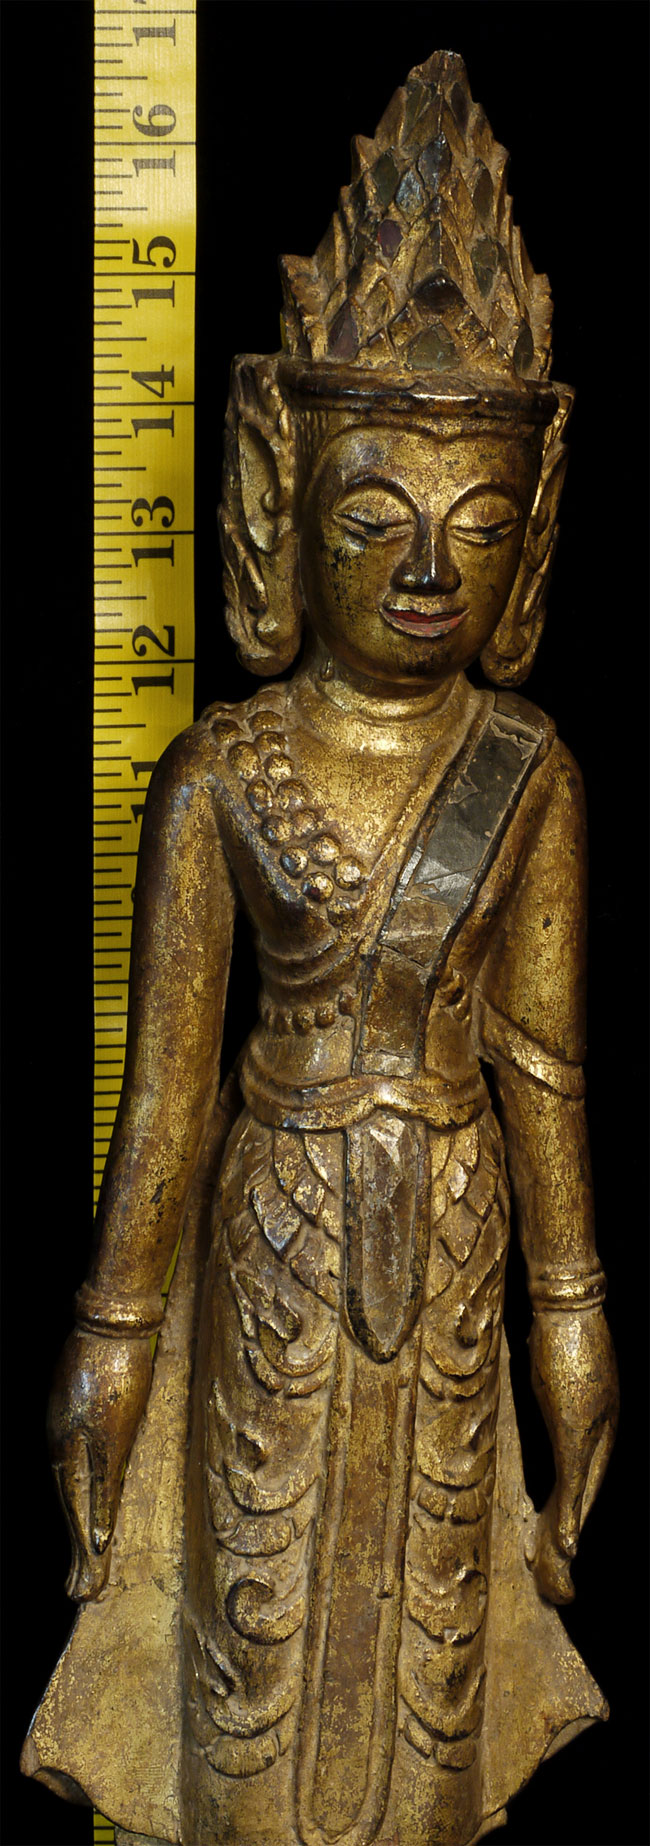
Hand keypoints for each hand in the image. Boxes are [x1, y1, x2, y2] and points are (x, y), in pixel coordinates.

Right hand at [47, 1327, 152, 1600]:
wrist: (111, 1320)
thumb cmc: (122, 1371)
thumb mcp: (114, 1434)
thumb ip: (102, 1485)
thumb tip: (97, 1538)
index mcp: (75, 1455)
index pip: (81, 1520)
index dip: (86, 1557)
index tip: (85, 1594)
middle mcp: (63, 1445)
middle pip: (72, 1509)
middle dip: (79, 1553)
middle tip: (81, 1594)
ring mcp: (64, 1426)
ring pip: (70, 1487)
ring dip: (79, 1527)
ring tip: (84, 1564)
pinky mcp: (69, 1408)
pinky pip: (70, 1463)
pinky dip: (77, 1492)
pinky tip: (82, 1499)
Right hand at [526, 1307, 617, 1604]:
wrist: (569, 1303)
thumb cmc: (566, 1328)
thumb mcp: (559, 1370)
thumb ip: (555, 1391)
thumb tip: (543, 1396)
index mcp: (596, 1422)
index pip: (588, 1478)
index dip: (573, 1513)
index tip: (557, 1548)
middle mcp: (600, 1432)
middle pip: (588, 1495)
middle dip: (570, 1539)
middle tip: (561, 1587)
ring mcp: (589, 1432)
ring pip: (583, 1497)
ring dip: (569, 1538)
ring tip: (561, 1578)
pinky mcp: (577, 1428)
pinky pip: (576, 1482)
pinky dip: (572, 1515)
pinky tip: (567, 1545)